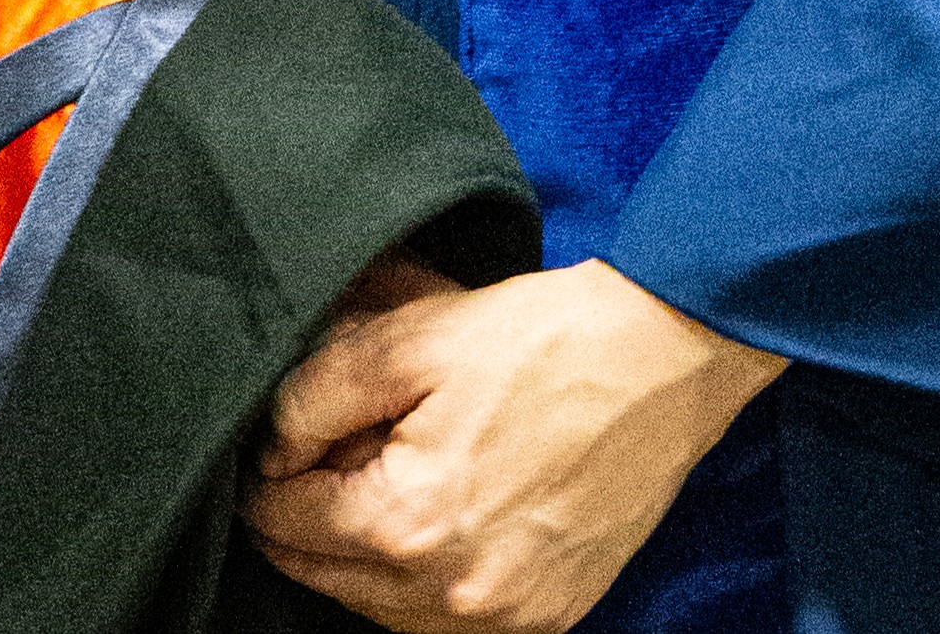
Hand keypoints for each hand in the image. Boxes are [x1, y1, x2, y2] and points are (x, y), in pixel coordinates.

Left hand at [239, 259, 785, 633]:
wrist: (668, 358)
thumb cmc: (546, 338)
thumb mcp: (416, 335)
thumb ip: (319, 392)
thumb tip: (274, 445)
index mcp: (408, 522)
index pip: (283, 521)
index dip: (272, 468)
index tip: (291, 432)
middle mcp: (450, 594)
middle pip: (325, 576)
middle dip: (314, 512)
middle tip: (339, 446)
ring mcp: (504, 620)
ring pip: (381, 609)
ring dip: (364, 554)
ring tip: (395, 475)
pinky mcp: (547, 622)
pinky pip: (448, 623)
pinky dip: (427, 581)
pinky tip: (446, 517)